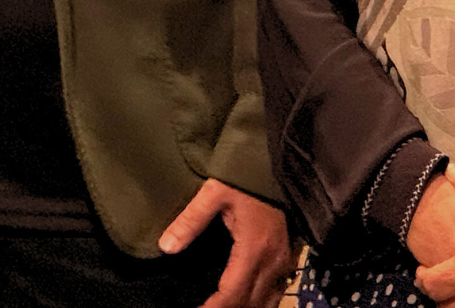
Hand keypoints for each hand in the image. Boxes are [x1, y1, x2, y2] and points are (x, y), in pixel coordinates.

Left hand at [159, 179, 293, 307]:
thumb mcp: (214, 192)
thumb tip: (166, 247)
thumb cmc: (245, 176)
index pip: (231, 293)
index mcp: (253, 249)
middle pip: (250, 303)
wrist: (279, 161)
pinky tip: (248, 302)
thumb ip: (190, 221)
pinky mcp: (289, 256)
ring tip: (223, 307)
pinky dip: (262, 303)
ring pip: (268, 302)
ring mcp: (284, 261)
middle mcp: (273, 261)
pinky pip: (278, 291)